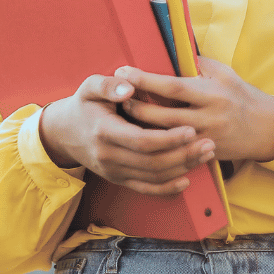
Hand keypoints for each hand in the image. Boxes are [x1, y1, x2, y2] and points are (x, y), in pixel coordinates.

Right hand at [38, 73, 215, 196]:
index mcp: (104, 131)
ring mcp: (113, 171)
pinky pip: (145, 189)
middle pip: (152, 162)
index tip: (191, 130)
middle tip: (209, 143)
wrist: (64, 133)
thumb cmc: (84, 104)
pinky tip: (186, 180)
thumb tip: (129, 87)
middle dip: (183, 155)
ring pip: (153, 177)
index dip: (168, 139)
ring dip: (182, 168)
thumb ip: (109, 84)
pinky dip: (167, 188)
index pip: (141, 140)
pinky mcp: (118, 179)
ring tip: (206, 155)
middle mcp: (108, 156)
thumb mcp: (89, 87)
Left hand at [116, 57, 273, 163]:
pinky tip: (139, 138)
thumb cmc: (240, 94)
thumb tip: (168, 51)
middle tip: (116, 97)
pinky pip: (175, 153)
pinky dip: (156, 145)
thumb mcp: (223, 72)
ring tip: (122, 117)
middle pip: (163, 116)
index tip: (124, 71)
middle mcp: (208, 117)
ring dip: (141, 128)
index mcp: (211, 93)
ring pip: (165, 137)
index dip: (145, 80)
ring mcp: (206, 139)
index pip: (172, 86)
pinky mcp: (204, 155)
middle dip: (137, 106)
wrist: (266, 128)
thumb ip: (196, 64)